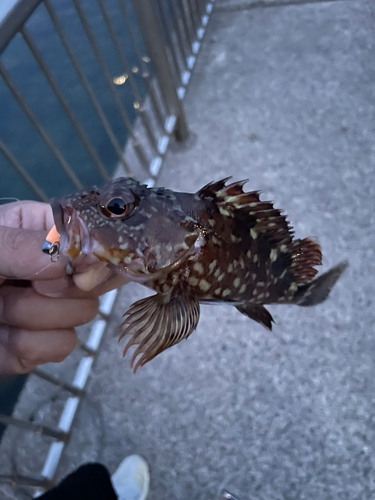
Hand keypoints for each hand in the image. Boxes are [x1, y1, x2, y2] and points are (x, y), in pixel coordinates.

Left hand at [0, 201, 106, 375]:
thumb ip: (22, 245)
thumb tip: (74, 261)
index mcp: (37, 230)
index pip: (90, 234)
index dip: (87, 253)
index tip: (66, 267)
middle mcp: (50, 268)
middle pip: (93, 278)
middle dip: (53, 291)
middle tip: (18, 288)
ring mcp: (49, 306)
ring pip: (83, 313)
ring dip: (33, 317)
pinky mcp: (42, 343)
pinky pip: (64, 345)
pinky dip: (31, 345)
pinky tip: (5, 338)